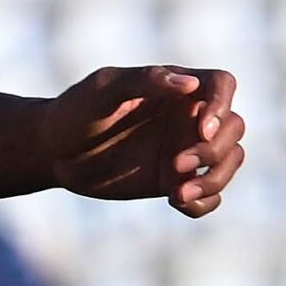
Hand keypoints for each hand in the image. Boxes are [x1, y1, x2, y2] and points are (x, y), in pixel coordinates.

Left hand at [39, 65, 243, 217]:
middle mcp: (187, 117)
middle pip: (233, 127)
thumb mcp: (100, 91)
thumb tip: (188, 83)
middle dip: (214, 150)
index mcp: (174, 87)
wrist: (52, 152)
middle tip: (175, 164)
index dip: (222, 105)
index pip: (222, 84)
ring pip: (229, 160)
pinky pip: (211, 193)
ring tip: (177, 194)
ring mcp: (185, 148)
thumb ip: (141, 81)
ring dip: (214, 179)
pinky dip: (205, 202)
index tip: (201, 128)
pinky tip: (178, 203)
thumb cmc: (73, 112)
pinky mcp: (176, 180)